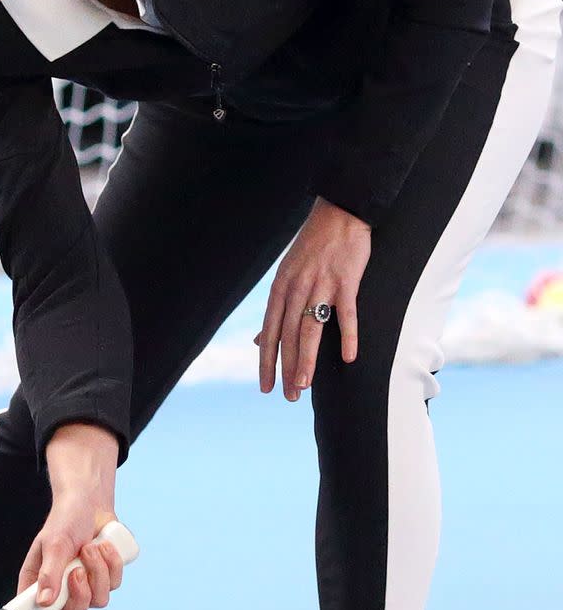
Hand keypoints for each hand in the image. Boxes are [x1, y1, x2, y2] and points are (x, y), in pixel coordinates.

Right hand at [17, 422, 121, 609]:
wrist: (89, 502)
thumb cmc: (65, 520)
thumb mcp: (54, 543)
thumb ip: (49, 573)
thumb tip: (44, 603)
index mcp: (37, 586)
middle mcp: (60, 592)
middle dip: (80, 597)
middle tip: (77, 571)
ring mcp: (85, 587)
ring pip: (98, 602)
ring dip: (97, 572)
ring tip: (90, 546)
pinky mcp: (105, 579)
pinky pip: (114, 585)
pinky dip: (111, 563)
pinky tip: (103, 545)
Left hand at [257, 199, 370, 400]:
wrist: (340, 212)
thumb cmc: (313, 248)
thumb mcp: (286, 276)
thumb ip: (276, 311)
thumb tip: (259, 341)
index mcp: (280, 288)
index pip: (270, 332)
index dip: (267, 362)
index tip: (265, 388)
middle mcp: (296, 288)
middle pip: (289, 336)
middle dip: (287, 369)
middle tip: (289, 397)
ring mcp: (321, 284)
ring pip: (311, 329)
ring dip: (307, 359)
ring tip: (305, 386)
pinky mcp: (346, 279)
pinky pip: (346, 313)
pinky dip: (348, 336)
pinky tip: (350, 358)